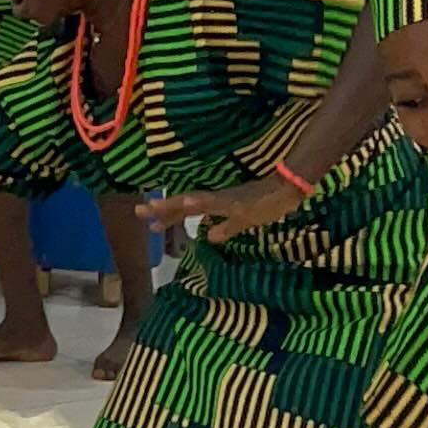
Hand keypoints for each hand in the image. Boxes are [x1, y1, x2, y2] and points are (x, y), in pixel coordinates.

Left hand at [139, 172, 305, 245]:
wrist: (289, 190)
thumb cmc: (268, 204)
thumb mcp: (244, 222)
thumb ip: (227, 228)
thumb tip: (210, 237)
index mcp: (215, 204)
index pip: (186, 209)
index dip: (167, 214)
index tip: (146, 220)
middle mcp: (216, 200)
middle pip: (183, 204)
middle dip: (161, 209)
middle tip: (137, 211)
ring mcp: (225, 201)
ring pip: (194, 202)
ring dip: (175, 205)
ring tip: (155, 207)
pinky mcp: (238, 202)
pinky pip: (216, 203)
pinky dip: (201, 202)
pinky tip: (189, 203)